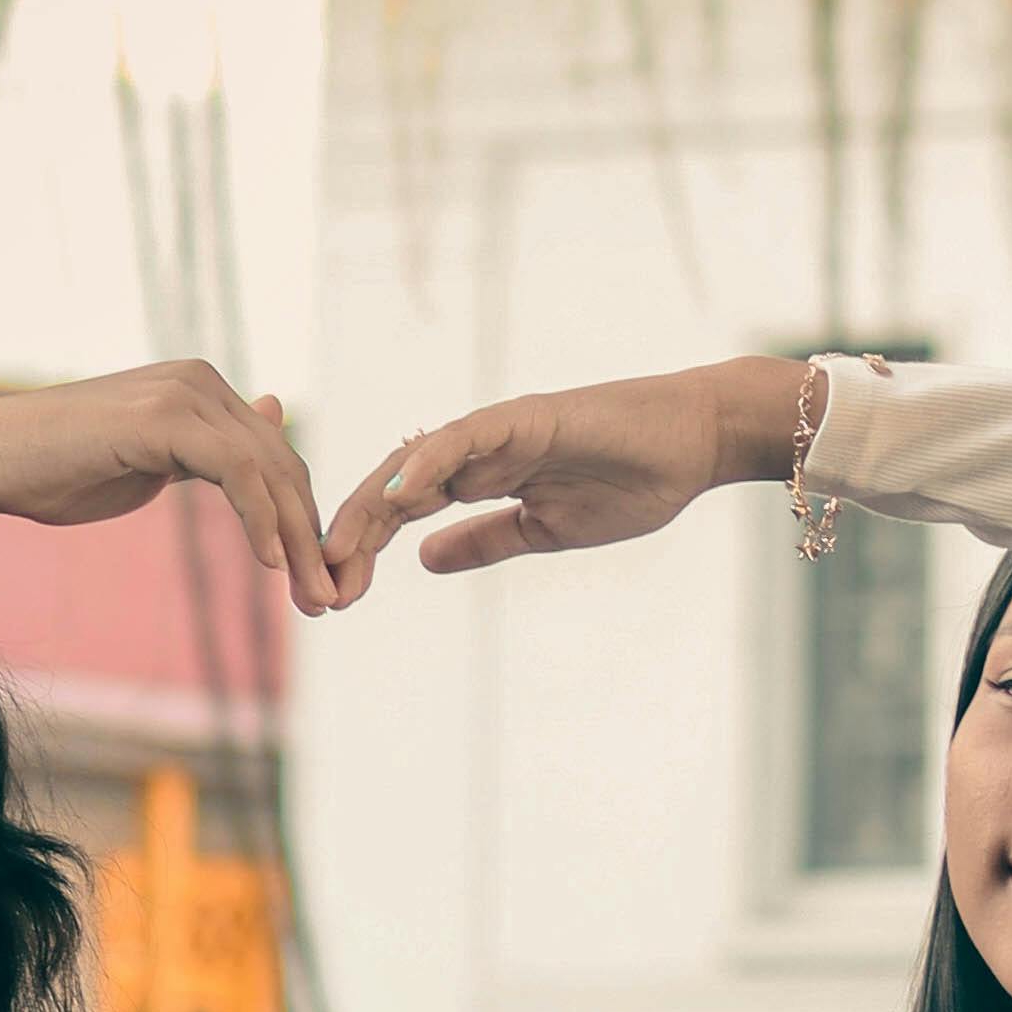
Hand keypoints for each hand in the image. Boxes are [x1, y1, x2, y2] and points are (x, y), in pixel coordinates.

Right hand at [0, 363, 342, 617]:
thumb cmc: (60, 467)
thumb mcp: (153, 461)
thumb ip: (212, 449)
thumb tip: (271, 414)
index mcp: (203, 393)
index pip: (276, 460)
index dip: (304, 523)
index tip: (319, 586)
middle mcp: (202, 383)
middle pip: (284, 466)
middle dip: (313, 540)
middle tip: (331, 604)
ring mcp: (183, 395)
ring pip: (270, 470)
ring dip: (298, 540)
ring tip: (312, 600)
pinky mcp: (162, 419)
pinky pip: (236, 471)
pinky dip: (260, 518)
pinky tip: (273, 565)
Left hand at [324, 354, 807, 591]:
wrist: (693, 445)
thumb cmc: (632, 481)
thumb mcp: (543, 532)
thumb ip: (484, 541)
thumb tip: (423, 560)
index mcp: (481, 476)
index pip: (404, 509)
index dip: (366, 546)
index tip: (335, 593)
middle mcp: (478, 449)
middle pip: (395, 487)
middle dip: (353, 534)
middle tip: (318, 583)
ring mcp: (499, 431)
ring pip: (417, 461)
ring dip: (373, 504)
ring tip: (339, 546)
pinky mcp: (526, 418)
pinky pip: (466, 438)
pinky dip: (428, 462)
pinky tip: (397, 494)